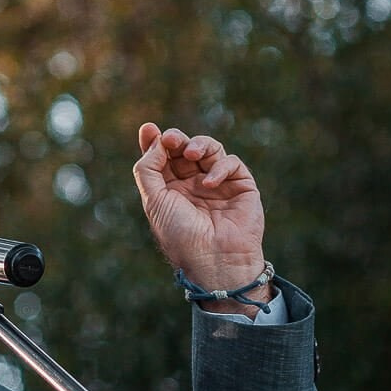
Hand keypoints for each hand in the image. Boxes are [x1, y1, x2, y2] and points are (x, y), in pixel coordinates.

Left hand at [133, 123, 266, 294]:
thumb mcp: (155, 202)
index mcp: (171, 191)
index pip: (163, 159)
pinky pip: (231, 163)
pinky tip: (210, 183)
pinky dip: (220, 167)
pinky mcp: (241, 186)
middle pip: (184, 149)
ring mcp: (218, 185)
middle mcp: (194, 186)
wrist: (214, 260)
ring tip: (190, 153)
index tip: (149, 129)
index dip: (156, 142)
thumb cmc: (181, 236)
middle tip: (171, 139)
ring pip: (210, 149)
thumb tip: (155, 140)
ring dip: (199, 145)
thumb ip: (148, 169)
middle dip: (177, 140)